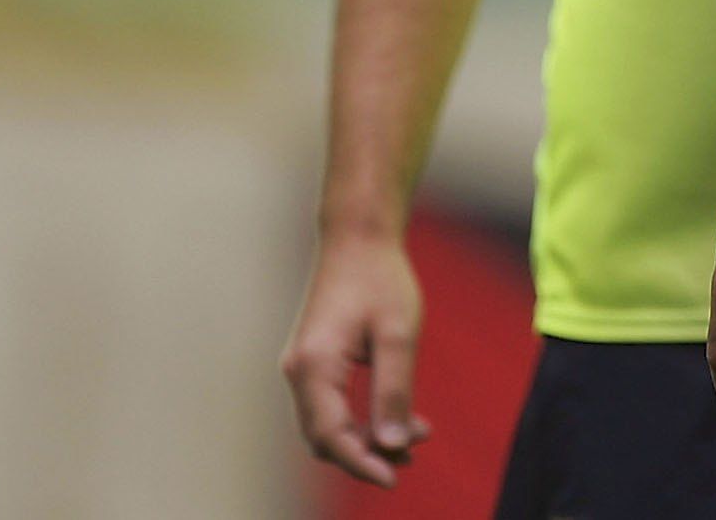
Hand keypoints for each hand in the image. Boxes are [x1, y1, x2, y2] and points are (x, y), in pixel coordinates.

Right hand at [280, 228, 433, 486]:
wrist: (358, 237)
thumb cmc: (380, 278)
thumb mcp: (398, 334)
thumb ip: (394, 391)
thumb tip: (394, 445)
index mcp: (313, 366)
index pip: (330, 435)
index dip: (361, 462)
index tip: (394, 478)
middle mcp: (298, 371)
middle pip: (325, 436)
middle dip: (367, 453)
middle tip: (412, 459)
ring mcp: (302, 366)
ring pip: (329, 422)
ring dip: (368, 435)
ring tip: (417, 437)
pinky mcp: (314, 360)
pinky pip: (333, 404)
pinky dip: (363, 416)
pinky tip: (401, 415)